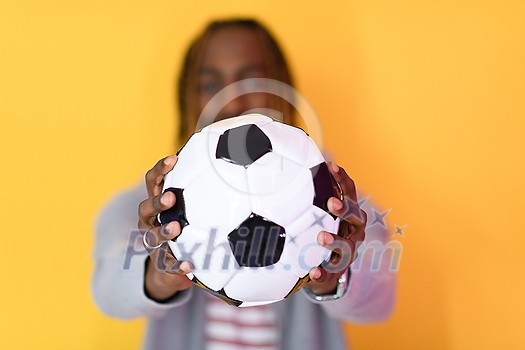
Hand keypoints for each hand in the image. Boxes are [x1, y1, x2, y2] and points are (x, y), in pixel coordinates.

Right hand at [138, 155, 192, 301]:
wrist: (170, 266)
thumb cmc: (184, 228)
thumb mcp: (189, 208)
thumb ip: (204, 190)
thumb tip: (233, 159)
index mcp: (156, 204)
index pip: (153, 182)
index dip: (160, 170)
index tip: (173, 159)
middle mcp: (149, 222)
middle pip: (145, 208)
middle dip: (157, 201)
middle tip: (171, 197)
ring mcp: (153, 244)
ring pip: (152, 236)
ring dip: (163, 231)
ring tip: (175, 227)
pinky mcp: (161, 264)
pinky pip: (167, 266)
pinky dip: (177, 265)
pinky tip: (189, 265)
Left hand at [305, 162, 366, 294]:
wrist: (325, 271)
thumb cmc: (321, 234)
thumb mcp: (319, 216)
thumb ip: (308, 199)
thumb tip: (285, 171)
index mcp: (349, 214)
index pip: (349, 192)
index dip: (342, 179)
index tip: (331, 166)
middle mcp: (354, 231)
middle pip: (357, 217)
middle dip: (346, 209)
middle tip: (331, 203)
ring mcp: (348, 252)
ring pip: (347, 246)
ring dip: (335, 240)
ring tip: (322, 236)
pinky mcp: (337, 271)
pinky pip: (331, 273)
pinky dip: (323, 273)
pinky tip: (314, 272)